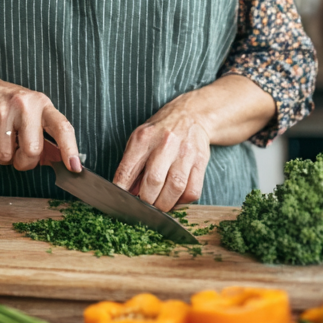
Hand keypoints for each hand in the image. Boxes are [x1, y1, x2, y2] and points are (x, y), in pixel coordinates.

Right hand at [0, 68, 80, 172]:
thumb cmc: (8, 103)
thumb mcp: (31, 112)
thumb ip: (45, 136)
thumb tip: (59, 161)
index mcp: (41, 103)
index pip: (61, 127)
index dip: (70, 148)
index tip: (75, 166)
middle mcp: (23, 104)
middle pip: (32, 150)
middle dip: (25, 162)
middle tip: (20, 155)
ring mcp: (1, 110)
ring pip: (6, 155)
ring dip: (4, 155)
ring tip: (2, 137)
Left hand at [112, 95, 211, 211]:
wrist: (190, 115)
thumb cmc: (160, 132)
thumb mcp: (139, 140)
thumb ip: (131, 166)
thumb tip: (127, 194)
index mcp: (143, 139)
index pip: (127, 170)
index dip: (122, 191)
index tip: (122, 203)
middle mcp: (165, 144)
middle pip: (153, 181)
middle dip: (146, 201)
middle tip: (143, 207)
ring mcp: (184, 153)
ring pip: (175, 188)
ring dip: (164, 204)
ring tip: (158, 206)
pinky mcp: (200, 162)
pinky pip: (192, 191)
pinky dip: (182, 202)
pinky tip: (175, 198)